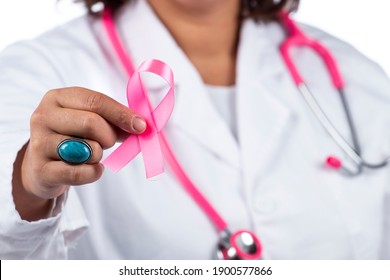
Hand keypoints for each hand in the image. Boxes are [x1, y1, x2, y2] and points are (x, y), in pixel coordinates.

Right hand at [13, 87, 145, 219]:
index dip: (121, 114)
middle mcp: (43, 116)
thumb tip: (141, 126)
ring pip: (87, 150)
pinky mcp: (41, 170)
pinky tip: (91, 169)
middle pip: (91, 123)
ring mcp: (39, 143)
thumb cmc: (74, 138)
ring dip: (98, 155)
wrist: (44, 168)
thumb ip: (114, 120)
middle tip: (108, 142)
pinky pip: (81, 173)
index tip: (141, 125)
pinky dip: (94, 173)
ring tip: (90, 154)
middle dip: (109, 136)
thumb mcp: (90, 121)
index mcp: (58, 98)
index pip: (95, 101)